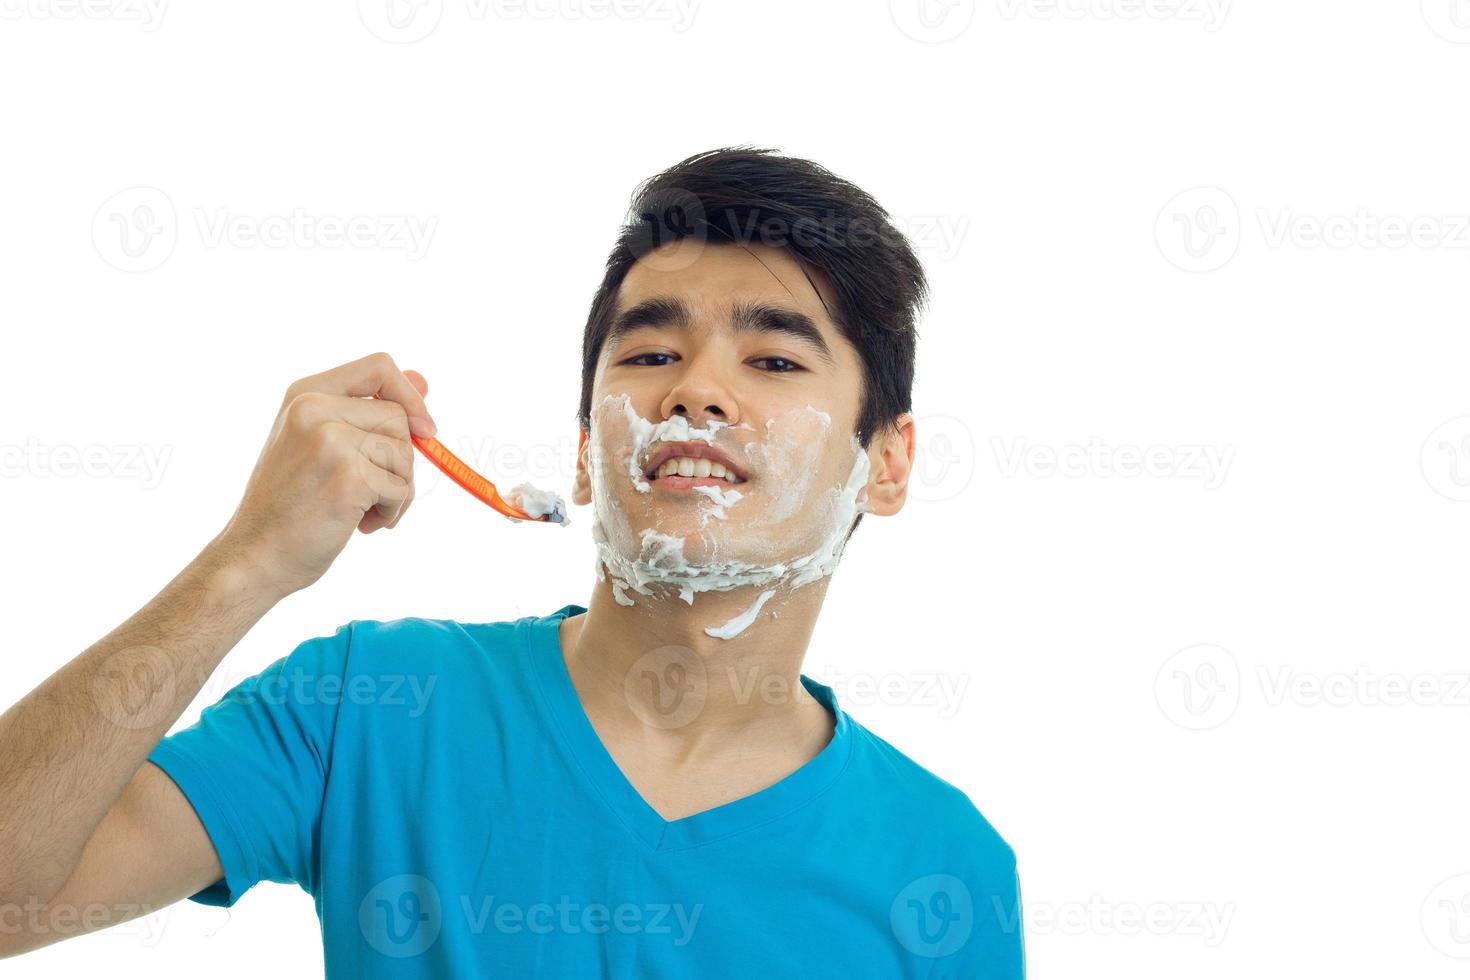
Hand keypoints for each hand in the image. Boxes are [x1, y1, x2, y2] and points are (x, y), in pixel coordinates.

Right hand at [213, 351, 434, 598]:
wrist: (255, 556)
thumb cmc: (290, 505)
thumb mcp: (319, 444)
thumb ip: (367, 411)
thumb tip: (425, 379)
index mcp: (305, 394)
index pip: (380, 366)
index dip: (410, 394)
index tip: (423, 428)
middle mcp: (314, 409)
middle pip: (399, 417)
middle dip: (400, 460)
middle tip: (373, 492)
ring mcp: (332, 441)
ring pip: (405, 454)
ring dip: (396, 491)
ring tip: (361, 511)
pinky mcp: (350, 477)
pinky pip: (401, 488)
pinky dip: (391, 512)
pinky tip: (358, 525)